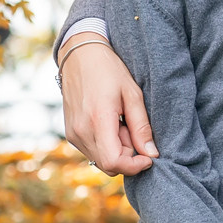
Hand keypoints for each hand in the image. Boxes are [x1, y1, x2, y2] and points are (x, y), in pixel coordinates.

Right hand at [60, 39, 155, 174]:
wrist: (79, 56)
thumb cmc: (110, 71)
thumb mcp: (133, 94)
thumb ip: (141, 127)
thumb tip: (152, 154)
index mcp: (97, 121)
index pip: (114, 162)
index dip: (134, 166)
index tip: (148, 157)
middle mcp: (80, 131)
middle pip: (108, 165)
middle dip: (128, 156)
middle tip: (134, 130)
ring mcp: (72, 133)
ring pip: (100, 160)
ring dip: (117, 150)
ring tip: (122, 124)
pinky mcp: (70, 133)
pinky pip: (92, 151)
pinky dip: (106, 145)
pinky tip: (111, 124)